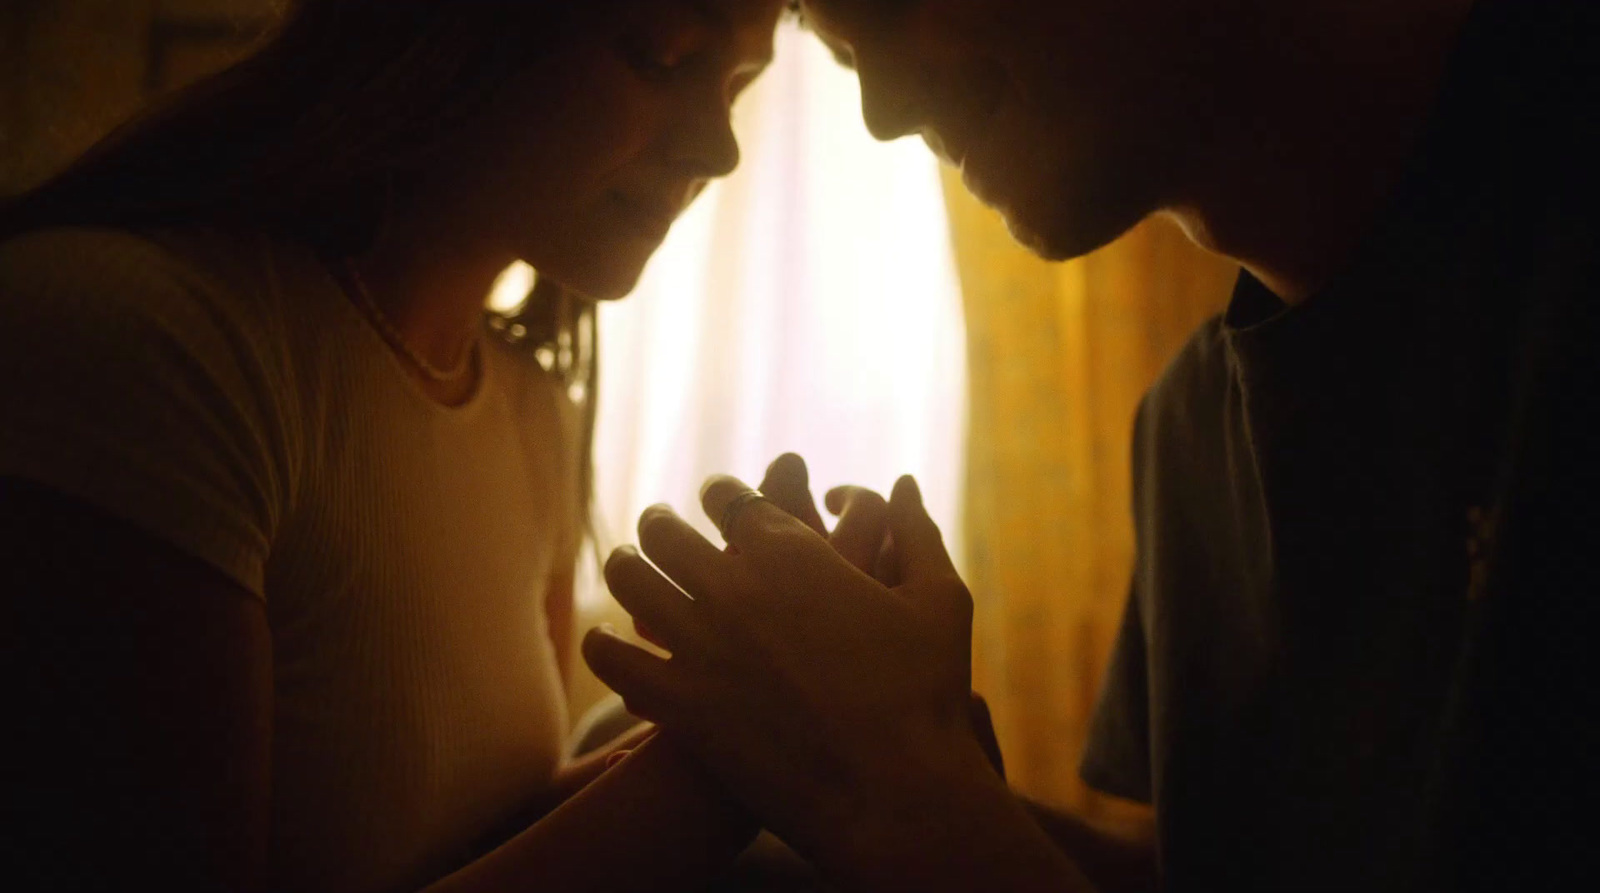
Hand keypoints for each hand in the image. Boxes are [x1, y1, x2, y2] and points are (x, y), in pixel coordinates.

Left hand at [583, 474, 991, 862]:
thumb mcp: (939, 602)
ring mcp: (699, 642)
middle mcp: (734, 585)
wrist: (892, 792)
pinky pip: (611, 656)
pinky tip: (607, 642)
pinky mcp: (676, 703)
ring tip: (627, 569)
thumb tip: (906, 482)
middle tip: (658, 527)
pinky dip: (603, 642)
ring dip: (625, 567)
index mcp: (791, 550)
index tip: (717, 501)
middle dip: (660, 523)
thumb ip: (919, 533)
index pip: (730, 497)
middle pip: (664, 530)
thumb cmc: (926, 697)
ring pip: (629, 580)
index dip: (722, 494)